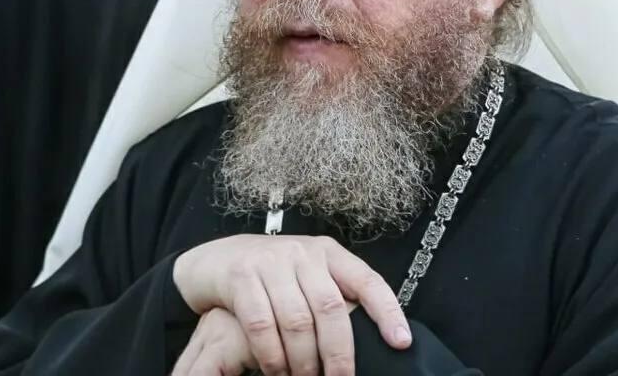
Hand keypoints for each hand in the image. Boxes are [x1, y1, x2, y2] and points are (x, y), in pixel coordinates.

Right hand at [173, 234, 410, 375]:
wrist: (216, 259)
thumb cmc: (270, 275)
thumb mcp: (307, 276)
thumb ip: (333, 297)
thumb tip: (370, 338)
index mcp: (328, 253)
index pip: (367, 279)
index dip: (387, 311)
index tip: (401, 341)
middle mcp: (303, 253)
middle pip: (331, 308)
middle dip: (338, 352)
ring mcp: (271, 262)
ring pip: (296, 320)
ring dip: (303, 360)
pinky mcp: (241, 276)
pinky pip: (261, 324)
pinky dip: (271, 356)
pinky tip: (276, 371)